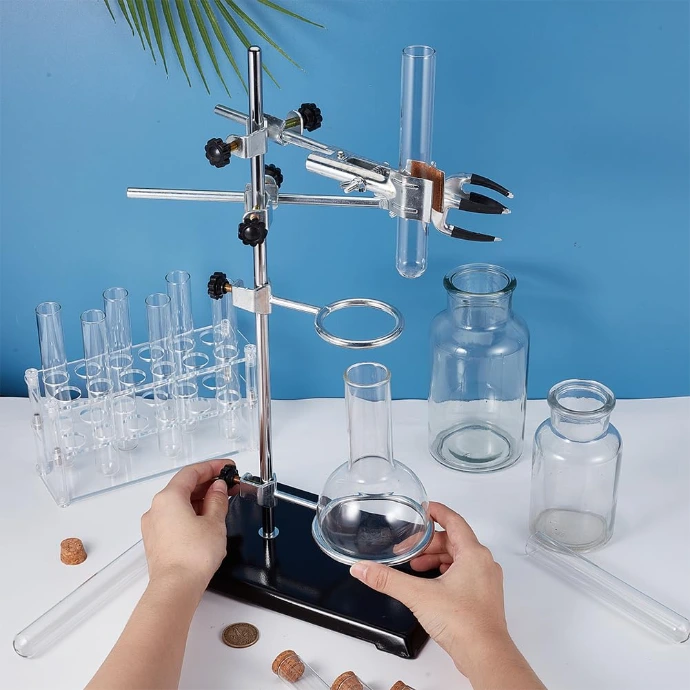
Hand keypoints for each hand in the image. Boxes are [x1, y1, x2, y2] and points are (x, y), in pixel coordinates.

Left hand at [141, 459, 235, 596]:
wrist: (176, 588)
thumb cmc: (193, 556)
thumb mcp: (214, 522)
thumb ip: (217, 500)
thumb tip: (218, 489)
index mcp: (169, 498)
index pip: (191, 472)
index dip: (212, 467)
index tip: (227, 467)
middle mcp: (156, 508)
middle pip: (184, 486)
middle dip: (208, 484)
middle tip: (229, 484)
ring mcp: (154, 525)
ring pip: (179, 503)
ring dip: (200, 499)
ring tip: (222, 501)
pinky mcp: (157, 540)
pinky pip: (174, 518)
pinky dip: (191, 513)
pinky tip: (207, 519)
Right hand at [350, 502, 510, 677]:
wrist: (485, 655)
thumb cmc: (464, 623)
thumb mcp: (418, 595)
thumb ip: (387, 580)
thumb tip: (364, 569)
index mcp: (473, 553)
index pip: (454, 520)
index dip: (436, 512)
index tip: (423, 509)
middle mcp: (483, 563)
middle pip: (453, 540)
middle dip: (428, 543)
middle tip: (408, 548)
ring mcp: (486, 580)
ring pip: (458, 557)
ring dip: (436, 558)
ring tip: (416, 566)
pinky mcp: (483, 597)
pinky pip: (463, 574)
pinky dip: (445, 572)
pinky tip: (431, 584)